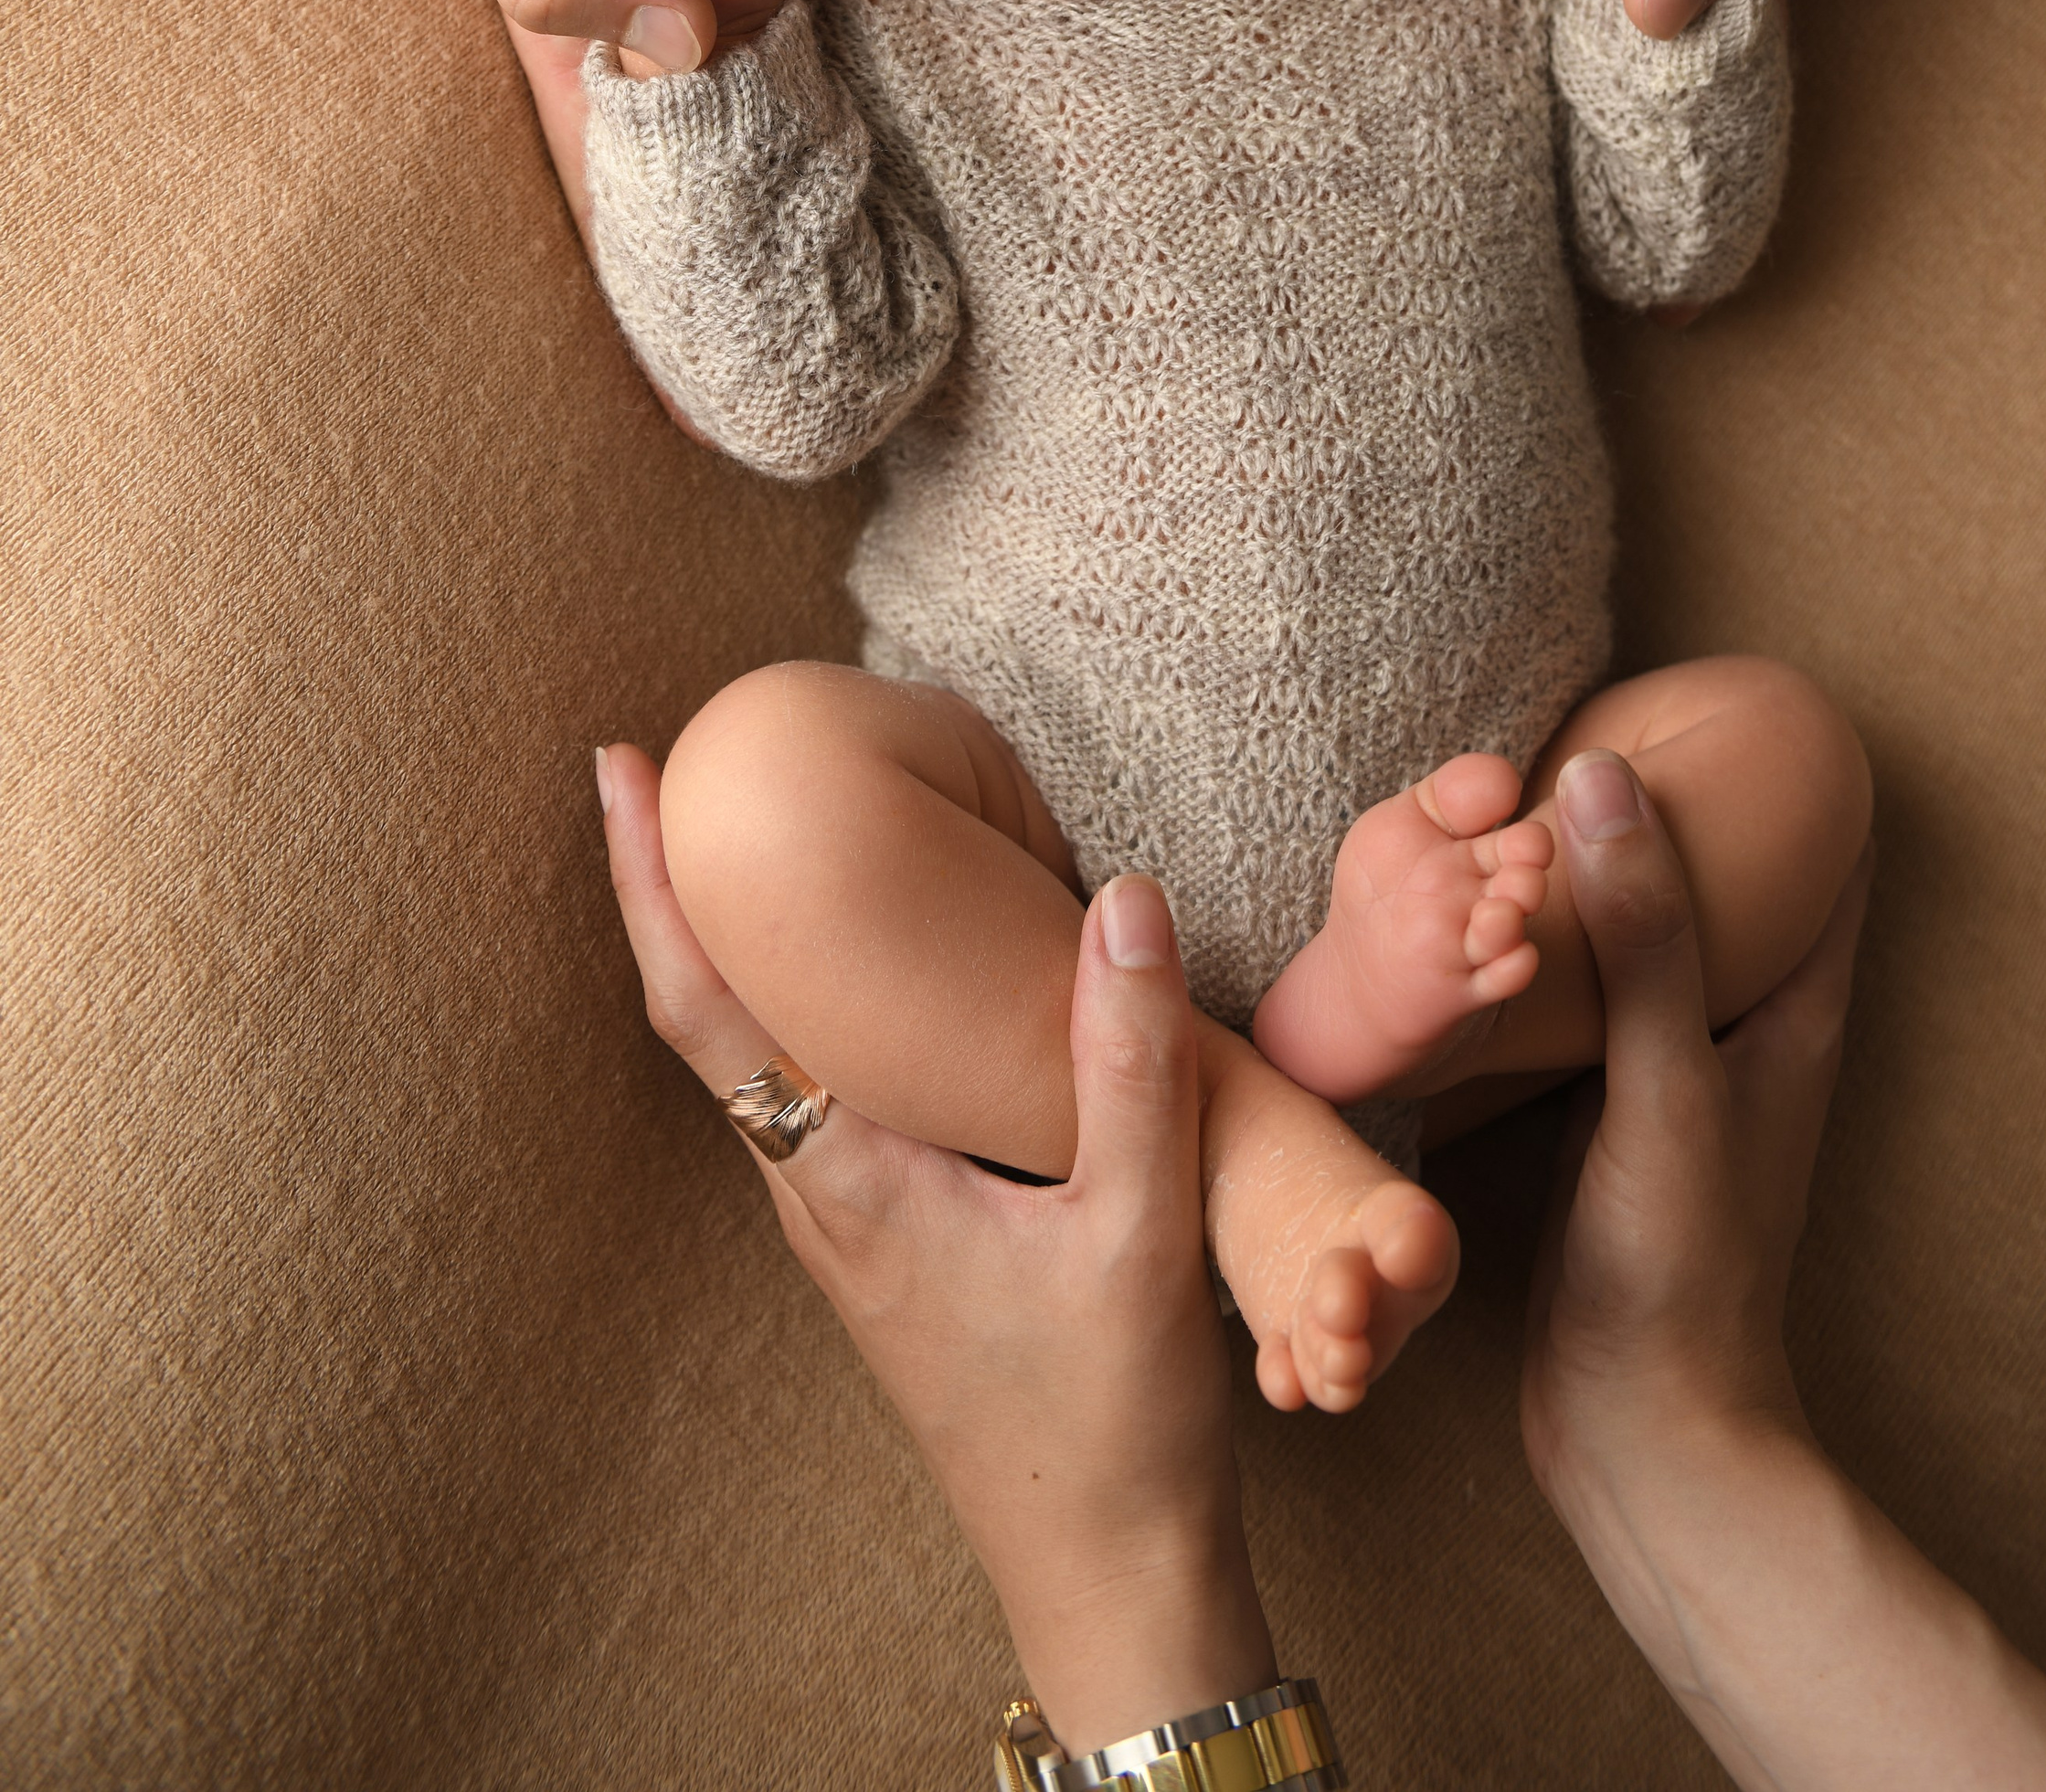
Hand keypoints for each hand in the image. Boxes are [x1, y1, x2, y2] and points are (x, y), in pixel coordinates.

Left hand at [596, 746, 1274, 1754]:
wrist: (1108, 1569)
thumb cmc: (1112, 1418)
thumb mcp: (1138, 1230)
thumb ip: (1130, 1063)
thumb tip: (1122, 899)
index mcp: (846, 1187)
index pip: (707, 1014)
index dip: (649, 889)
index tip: (618, 775)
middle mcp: (819, 1198)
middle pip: (711, 1019)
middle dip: (674, 890)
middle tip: (669, 764)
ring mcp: (848, 1224)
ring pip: (765, 1059)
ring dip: (742, 947)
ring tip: (744, 842)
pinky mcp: (891, 1237)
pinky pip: (823, 1094)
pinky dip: (811, 1006)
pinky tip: (861, 977)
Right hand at [1520, 749, 1871, 1521]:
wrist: (1644, 1429)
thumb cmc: (1681, 1262)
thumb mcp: (1665, 1080)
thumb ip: (1644, 937)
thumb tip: (1604, 778)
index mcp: (1794, 1018)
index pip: (1830, 862)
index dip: (1801, 774)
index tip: (1739, 694)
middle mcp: (1744, 1038)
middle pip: (1733, 892)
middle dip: (1682, 813)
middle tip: (1607, 726)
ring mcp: (1675, 1082)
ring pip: (1652, 944)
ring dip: (1606, 882)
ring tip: (1532, 808)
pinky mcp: (1608, 1121)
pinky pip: (1589, 1002)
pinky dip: (1555, 953)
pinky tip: (1490, 931)